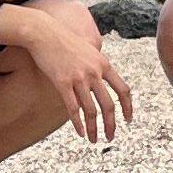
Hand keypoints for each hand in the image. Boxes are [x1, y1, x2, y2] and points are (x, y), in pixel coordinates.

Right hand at [14, 0, 136, 145]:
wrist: (43, 32)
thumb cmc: (63, 40)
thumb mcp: (87, 50)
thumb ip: (96, 66)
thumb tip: (99, 82)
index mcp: (103, 64)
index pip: (123, 90)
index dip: (128, 107)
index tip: (128, 120)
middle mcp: (94, 72)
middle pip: (109, 104)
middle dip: (112, 124)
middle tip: (110, 137)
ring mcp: (79, 78)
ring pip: (91, 110)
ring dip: (94, 128)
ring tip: (93, 139)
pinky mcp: (62, 82)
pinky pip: (73, 108)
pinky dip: (78, 123)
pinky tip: (79, 132)